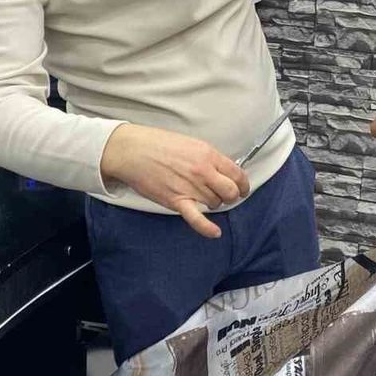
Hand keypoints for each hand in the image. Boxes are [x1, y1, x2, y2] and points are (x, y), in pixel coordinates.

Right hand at [99, 124, 250, 238]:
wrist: (133, 151)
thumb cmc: (158, 144)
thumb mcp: (190, 143)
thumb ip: (207, 157)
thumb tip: (220, 171)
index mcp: (208, 154)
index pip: (237, 174)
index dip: (242, 184)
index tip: (242, 189)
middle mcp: (203, 171)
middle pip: (230, 192)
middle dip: (229, 196)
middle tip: (222, 196)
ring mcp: (190, 187)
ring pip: (214, 203)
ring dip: (211, 203)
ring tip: (200, 197)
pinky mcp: (176, 200)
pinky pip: (196, 218)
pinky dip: (206, 228)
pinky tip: (215, 233)